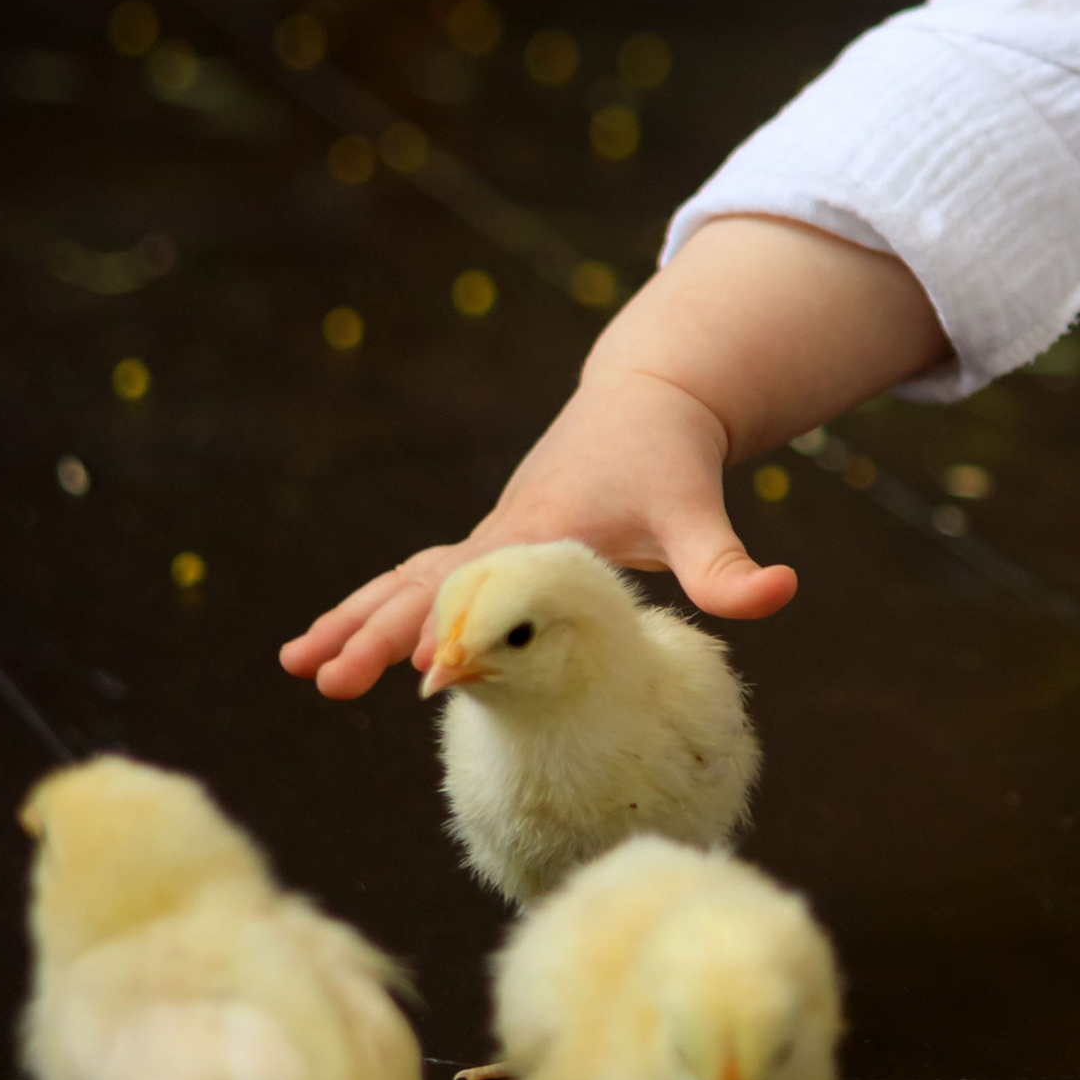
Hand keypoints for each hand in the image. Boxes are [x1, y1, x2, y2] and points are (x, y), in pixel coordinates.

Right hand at [281, 214, 943, 703]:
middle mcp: (502, 532)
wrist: (648, 397)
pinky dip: (372, 606)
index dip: (462, 627)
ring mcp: (487, 539)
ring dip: (352, 620)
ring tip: (296, 666)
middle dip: (379, 632)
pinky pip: (416, 580)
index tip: (427, 673)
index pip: (493, 586)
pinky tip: (331, 644)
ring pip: (405, 580)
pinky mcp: (487, 546)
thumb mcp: (698, 510)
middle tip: (331, 682)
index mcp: (544, 529)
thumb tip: (783, 592)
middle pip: (428, 585)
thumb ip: (728, 563)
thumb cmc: (671, 457)